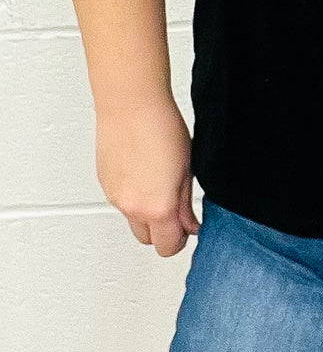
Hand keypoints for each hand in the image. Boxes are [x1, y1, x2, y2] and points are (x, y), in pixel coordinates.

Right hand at [96, 96, 200, 256]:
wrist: (131, 103)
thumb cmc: (161, 125)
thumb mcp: (187, 168)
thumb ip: (185, 203)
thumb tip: (189, 224)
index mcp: (157, 207)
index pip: (168, 247)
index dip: (180, 240)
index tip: (188, 227)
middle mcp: (132, 207)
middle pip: (147, 240)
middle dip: (162, 231)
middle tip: (175, 209)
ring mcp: (115, 196)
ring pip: (132, 220)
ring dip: (146, 213)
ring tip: (159, 183)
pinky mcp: (104, 183)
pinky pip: (120, 201)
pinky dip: (132, 196)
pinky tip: (143, 173)